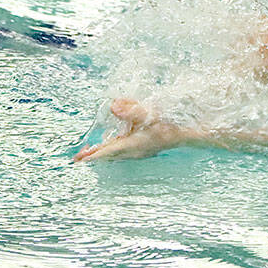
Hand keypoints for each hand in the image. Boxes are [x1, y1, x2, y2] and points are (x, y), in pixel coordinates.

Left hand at [74, 98, 190, 161]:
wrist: (190, 133)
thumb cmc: (171, 123)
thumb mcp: (151, 113)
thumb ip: (131, 110)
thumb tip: (113, 106)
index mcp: (134, 145)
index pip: (108, 151)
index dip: (92, 156)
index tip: (78, 161)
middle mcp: (135, 151)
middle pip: (110, 154)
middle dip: (95, 155)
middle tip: (78, 157)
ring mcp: (141, 150)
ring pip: (117, 152)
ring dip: (104, 151)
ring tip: (91, 151)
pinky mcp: (146, 147)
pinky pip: (125, 149)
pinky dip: (115, 147)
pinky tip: (114, 141)